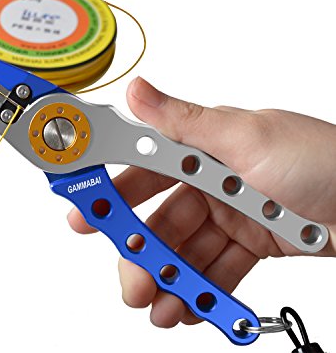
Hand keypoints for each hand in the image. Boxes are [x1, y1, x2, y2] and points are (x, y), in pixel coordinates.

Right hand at [68, 77, 335, 327]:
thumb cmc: (322, 159)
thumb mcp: (247, 135)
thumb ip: (184, 120)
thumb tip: (136, 91)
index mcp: (203, 146)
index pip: (143, 165)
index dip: (110, 186)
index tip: (83, 208)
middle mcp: (210, 179)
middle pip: (159, 217)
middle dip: (139, 247)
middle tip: (129, 276)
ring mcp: (228, 213)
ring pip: (184, 248)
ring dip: (168, 277)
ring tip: (158, 305)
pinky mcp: (248, 242)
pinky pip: (215, 268)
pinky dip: (200, 289)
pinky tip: (188, 305)